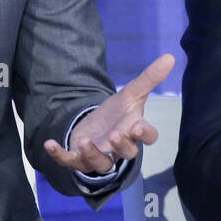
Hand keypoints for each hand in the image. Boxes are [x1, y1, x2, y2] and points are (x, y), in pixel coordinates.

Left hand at [44, 53, 175, 173]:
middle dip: (121, 146)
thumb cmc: (118, 114)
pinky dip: (59, 155)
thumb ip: (149, 78)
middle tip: (115, 135)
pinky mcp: (78, 159)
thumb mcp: (131, 94)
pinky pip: (69, 161)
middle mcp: (119, 148)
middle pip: (126, 153)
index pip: (148, 137)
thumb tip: (170, 56)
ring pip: (100, 163)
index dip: (144, 134)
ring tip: (84, 141)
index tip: (137, 127)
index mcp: (134, 132)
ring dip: (92, 154)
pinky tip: (50, 143)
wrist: (95, 127)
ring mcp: (99, 155)